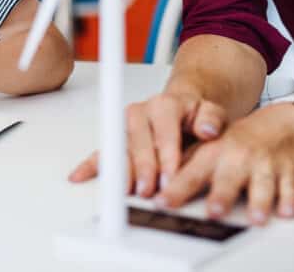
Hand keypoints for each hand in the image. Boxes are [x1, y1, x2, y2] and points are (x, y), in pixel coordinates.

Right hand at [69, 89, 226, 198]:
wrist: (184, 109)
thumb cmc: (197, 116)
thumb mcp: (213, 113)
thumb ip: (211, 119)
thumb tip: (207, 129)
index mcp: (164, 104)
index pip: (163, 131)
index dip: (166, 155)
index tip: (170, 177)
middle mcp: (141, 113)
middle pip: (138, 142)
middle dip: (143, 168)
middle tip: (148, 190)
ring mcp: (126, 127)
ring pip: (120, 149)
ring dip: (120, 170)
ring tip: (122, 190)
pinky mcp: (118, 140)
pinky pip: (102, 152)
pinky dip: (91, 165)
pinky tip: (80, 175)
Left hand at [157, 102, 293, 224]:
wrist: (280, 126)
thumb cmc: (240, 143)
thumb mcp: (210, 149)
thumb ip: (186, 167)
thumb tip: (153, 185)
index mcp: (214, 153)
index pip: (190, 173)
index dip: (176, 189)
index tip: (162, 202)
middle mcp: (238, 159)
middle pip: (227, 179)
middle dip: (221, 195)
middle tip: (213, 212)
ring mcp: (264, 166)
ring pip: (262, 185)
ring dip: (259, 201)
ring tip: (256, 217)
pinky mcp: (289, 174)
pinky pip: (292, 188)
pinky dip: (291, 199)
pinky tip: (287, 210)